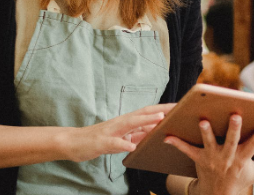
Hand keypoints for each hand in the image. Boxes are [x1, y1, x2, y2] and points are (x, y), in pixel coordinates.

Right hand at [60, 103, 174, 161]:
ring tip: (160, 117)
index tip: (181, 106)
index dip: (165, 108)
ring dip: (145, 120)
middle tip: (178, 107)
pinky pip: (113, 143)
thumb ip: (137, 135)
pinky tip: (131, 147)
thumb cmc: (99, 140)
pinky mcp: (102, 142)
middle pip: (143, 113)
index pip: (149, 112)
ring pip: (130, 123)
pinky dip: (123, 144)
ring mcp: (111, 131)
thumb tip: (154, 133)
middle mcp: (120, 122)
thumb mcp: (122, 138)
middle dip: (161, 109)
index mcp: (127, 122)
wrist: (73, 143)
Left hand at [164, 114, 253, 194]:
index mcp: (244, 159)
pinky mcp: (199, 159)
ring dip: (206, 132)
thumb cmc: (241, 179)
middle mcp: (228, 158)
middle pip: (232, 142)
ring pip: (209, 144)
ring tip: (203, 121)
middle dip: (234, 129)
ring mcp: (213, 159)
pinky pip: (187, 150)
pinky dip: (177, 143)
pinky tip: (167, 135)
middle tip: (236, 115)